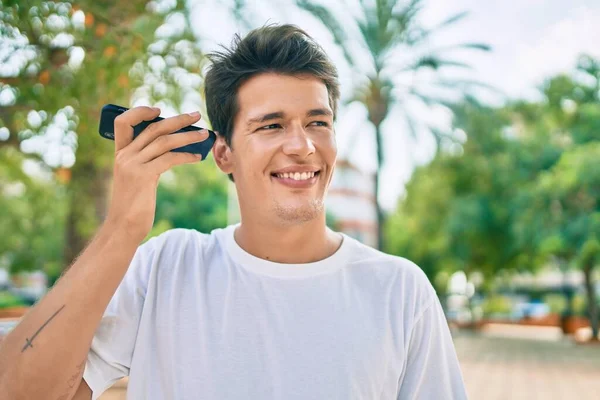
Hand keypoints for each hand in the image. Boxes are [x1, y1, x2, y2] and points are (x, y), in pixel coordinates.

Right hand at [104, 106, 209, 240]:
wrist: (123, 227)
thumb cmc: (133, 204)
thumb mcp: (136, 178)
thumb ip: (146, 161)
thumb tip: (173, 147)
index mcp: (120, 153)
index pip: (123, 122)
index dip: (140, 111)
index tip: (159, 110)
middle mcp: (124, 155)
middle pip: (153, 127)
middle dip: (178, 119)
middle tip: (196, 115)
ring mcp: (132, 165)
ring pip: (164, 140)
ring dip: (188, 135)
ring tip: (204, 134)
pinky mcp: (143, 176)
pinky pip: (170, 158)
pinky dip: (186, 155)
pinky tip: (197, 157)